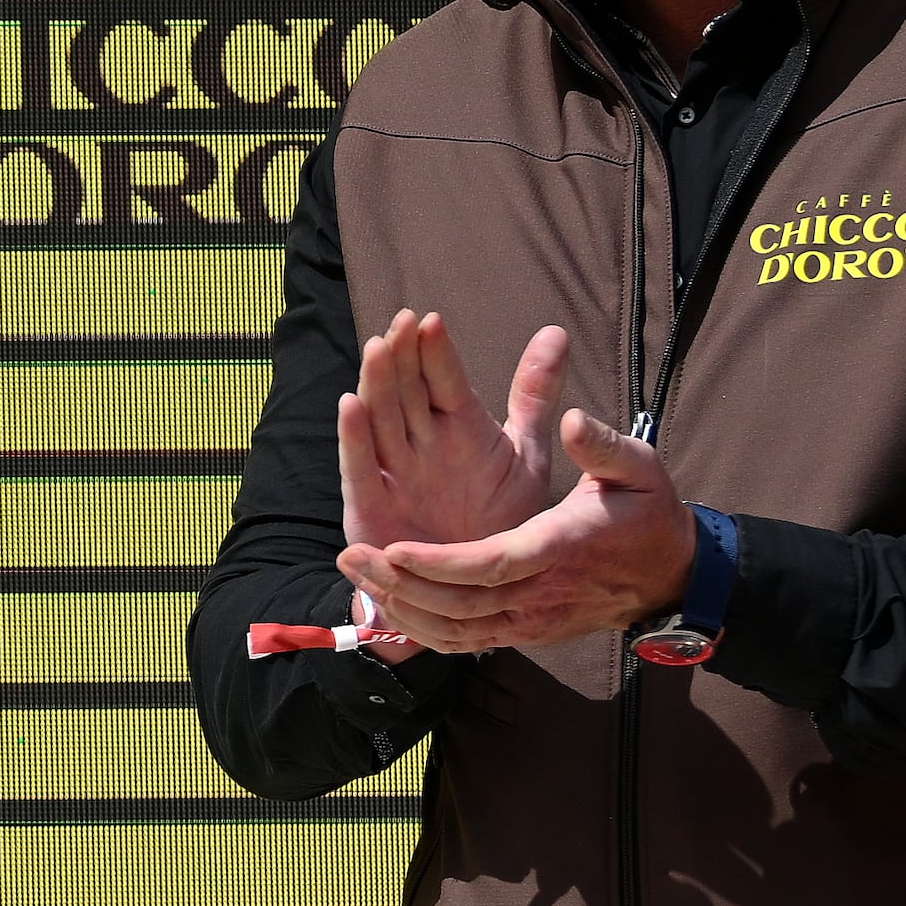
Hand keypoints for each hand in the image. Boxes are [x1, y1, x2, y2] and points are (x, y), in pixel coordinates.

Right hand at [339, 310, 575, 554]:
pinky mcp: (371, 503)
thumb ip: (534, 395)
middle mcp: (421, 442)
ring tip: (376, 349)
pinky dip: (354, 437)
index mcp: (457, 426)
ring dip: (376, 384)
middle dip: (403, 357)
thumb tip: (556, 331)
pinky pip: (361, 467)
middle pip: (407, 391)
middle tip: (402, 321)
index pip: (442, 380)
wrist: (475, 585)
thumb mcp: (526, 453)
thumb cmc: (498, 518)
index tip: (431, 319)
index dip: (435, 353)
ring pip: (381, 419)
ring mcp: (394, 470)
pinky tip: (350, 405)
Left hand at [340, 410, 698, 657]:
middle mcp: (544, 592)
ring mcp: (534, 620)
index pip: (494, 564)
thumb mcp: (640, 471)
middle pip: (463, 603)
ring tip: (357, 575)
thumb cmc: (648, 514)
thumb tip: (571, 418)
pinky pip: (469, 642)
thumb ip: (603, 446)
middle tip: (351, 556)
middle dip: (403, 584)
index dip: (441, 562)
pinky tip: (391, 606)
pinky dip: (426, 631)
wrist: (669, 577)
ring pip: (459, 629)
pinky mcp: (527, 632)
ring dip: (405, 608)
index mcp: (563, 547)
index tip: (396, 546)